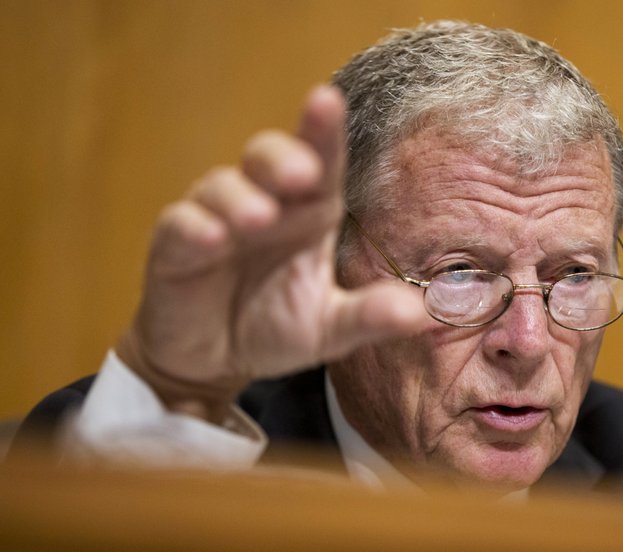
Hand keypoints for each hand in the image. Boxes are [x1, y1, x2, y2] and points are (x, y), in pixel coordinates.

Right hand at [116, 86, 427, 421]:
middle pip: (267, 158)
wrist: (213, 358)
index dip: (322, 131)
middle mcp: (265, 203)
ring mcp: (216, 219)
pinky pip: (180, 226)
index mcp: (309, 213)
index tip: (326, 100)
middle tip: (302, 174)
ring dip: (239, 198)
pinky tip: (211, 238)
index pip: (320, 162)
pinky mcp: (176, 246)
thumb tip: (425, 314)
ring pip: (221, 186)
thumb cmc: (273, 327)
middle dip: (281, 158)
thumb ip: (369, 317)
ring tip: (258, 218)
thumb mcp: (328, 328)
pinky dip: (194, 228)